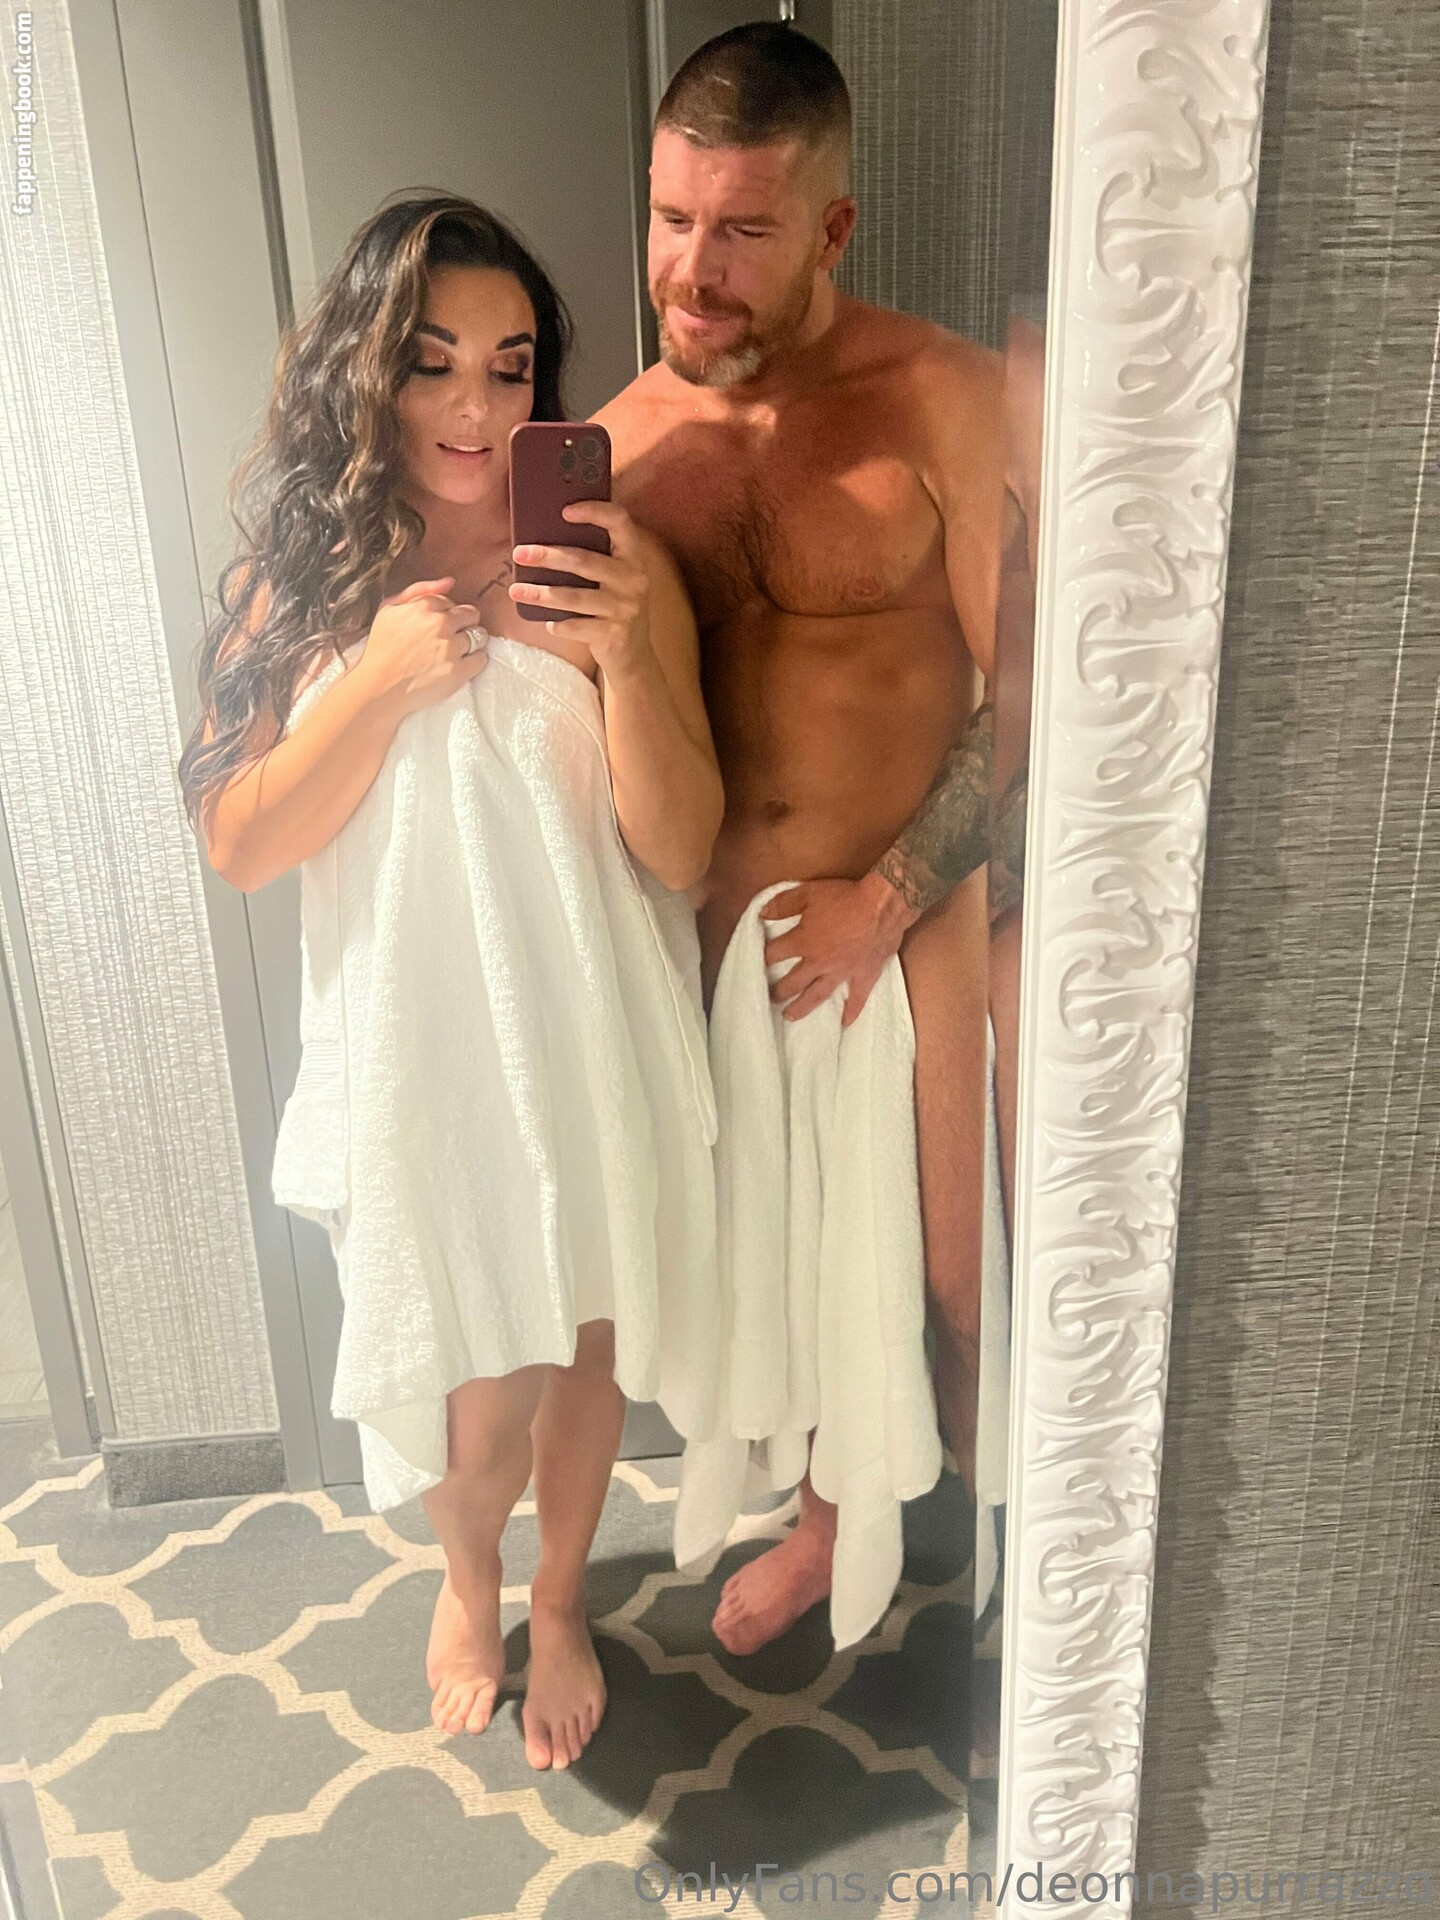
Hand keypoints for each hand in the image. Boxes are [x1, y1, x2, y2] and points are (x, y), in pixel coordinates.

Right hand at [356, 576, 487, 716]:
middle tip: (452, 637)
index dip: (446, 614)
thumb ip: (419, 590)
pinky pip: (482, 658)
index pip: (452, 602)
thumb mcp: (389, 609)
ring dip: (472, 642)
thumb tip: (449, 582)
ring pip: (480, 636)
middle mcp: (441, 624)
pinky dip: (476, 660)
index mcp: (425, 606)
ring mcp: (451, 648)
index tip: (438, 626)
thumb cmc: (381, 648)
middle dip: (464, 624)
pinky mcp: (458, 671)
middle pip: (472, 616)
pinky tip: (462, 663)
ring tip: (455, 652)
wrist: (378, 687)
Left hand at [509, 499, 653, 678]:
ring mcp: (626, 608)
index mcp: (633, 556)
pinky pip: (577, 626)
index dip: (594, 511)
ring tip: (516, 590)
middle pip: (584, 560)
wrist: (633, 652)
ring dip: (541, 593)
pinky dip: (559, 625)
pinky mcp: (615, 634)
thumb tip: (544, 539)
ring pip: (575, 597)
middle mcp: (634, 579)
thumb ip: (593, 556)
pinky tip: (548, 623)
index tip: (564, 511)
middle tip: (519, 554)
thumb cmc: (612, 605)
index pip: (619, 521)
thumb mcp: (612, 577)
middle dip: (547, 556)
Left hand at [761, 871, 918, 1024]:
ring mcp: (841, 972)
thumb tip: (761, 913)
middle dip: (778, 990)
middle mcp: (819, 962)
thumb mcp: (809, 893)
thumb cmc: (846, 897)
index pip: (775, 954)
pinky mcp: (863, 976)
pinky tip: (844, 1023)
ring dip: (801, 1007)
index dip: (765, 956)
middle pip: (792, 982)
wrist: (883, 904)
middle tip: (770, 997)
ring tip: (789, 1016)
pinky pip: (856, 999)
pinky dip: (850, 1012)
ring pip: (816, 995)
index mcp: (804, 942)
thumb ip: (783, 904)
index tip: (760, 961)